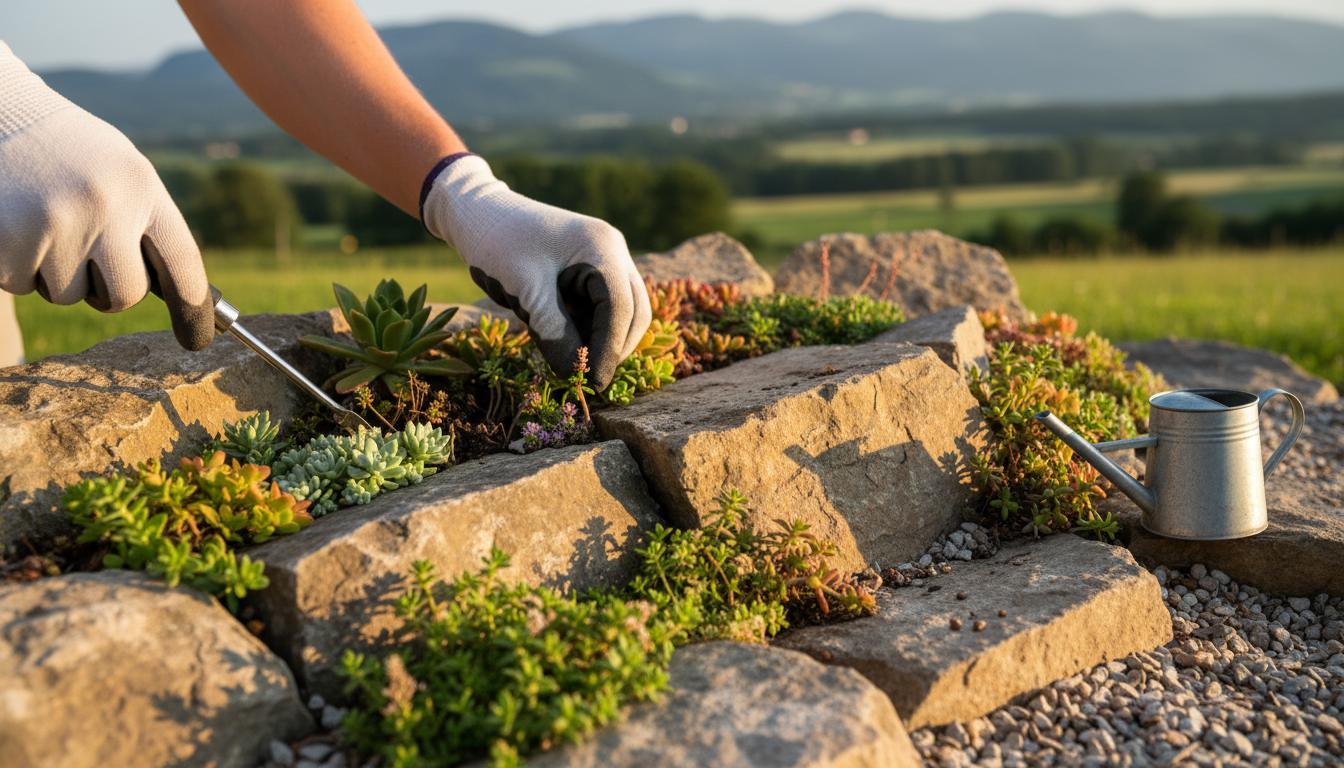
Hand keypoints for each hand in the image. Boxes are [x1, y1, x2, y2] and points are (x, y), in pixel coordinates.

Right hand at [0, 43, 213, 349]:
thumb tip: (181, 293)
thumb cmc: (68, 150)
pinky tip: (14, 224)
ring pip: (67, 296)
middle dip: (107, 291)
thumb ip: (147, 223)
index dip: (194, 310)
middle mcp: (105, 206)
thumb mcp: (121, 171)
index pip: (183, 263)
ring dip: (55, 273)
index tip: (197, 340)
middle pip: (125, 296)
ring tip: (43, 221)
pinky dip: (17, 266)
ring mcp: (55, 224)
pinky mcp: (8, 241)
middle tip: (87, 257)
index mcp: (141, 187)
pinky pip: (22, 284)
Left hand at [421, 154, 650, 388]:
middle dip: (614, 348)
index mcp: (602, 248)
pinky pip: (603, 306)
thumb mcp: (526, 291)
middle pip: (634, 311)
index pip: (620, 308)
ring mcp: (606, 259)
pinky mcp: (592, 269)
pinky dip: (590, 328)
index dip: (609, 350)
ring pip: (623, 311)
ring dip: (603, 340)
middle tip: (588, 380)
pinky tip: (567, 342)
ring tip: (574, 362)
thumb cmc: (498, 243)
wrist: (478, 212)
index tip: (593, 383)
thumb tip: (575, 374)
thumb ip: (554, 333)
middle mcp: (613, 251)